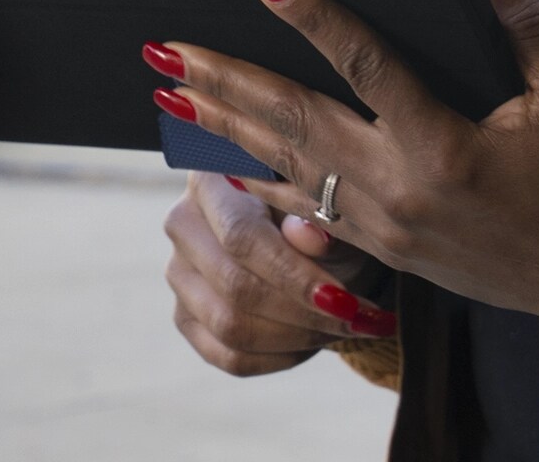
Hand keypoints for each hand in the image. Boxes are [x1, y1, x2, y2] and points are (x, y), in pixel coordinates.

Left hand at [150, 0, 538, 348]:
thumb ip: (521, 17)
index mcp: (444, 150)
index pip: (361, 62)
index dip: (308, 11)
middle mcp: (400, 193)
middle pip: (294, 122)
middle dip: (225, 80)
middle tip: (164, 47)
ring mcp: (385, 228)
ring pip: (287, 167)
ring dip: (224, 128)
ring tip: (169, 93)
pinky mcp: (384, 249)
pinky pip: (304, 209)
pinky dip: (257, 179)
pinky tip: (216, 164)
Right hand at [162, 168, 395, 375]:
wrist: (310, 235)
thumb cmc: (322, 213)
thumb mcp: (331, 209)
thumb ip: (320, 220)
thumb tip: (310, 238)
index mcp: (212, 180)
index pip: (242, 238)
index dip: (295, 276)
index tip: (346, 302)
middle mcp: (183, 224)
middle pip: (234, 286)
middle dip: (305, 313)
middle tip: (359, 319)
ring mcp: (179, 274)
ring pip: (230, 328)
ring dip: (298, 337)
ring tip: (346, 327)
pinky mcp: (186, 317)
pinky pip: (230, 357)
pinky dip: (281, 357)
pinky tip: (316, 341)